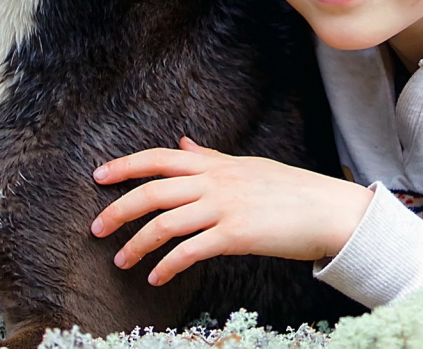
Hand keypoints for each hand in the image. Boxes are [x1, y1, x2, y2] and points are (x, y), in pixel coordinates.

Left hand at [91, 136, 372, 284]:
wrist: (326, 209)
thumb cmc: (287, 190)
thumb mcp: (245, 167)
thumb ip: (209, 158)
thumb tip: (182, 143)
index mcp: (215, 165)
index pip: (160, 159)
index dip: (126, 165)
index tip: (98, 175)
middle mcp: (215, 182)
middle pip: (153, 191)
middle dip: (119, 210)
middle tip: (95, 229)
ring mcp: (225, 207)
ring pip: (165, 223)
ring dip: (137, 244)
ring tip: (122, 262)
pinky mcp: (236, 235)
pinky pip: (190, 251)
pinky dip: (167, 265)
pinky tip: (156, 278)